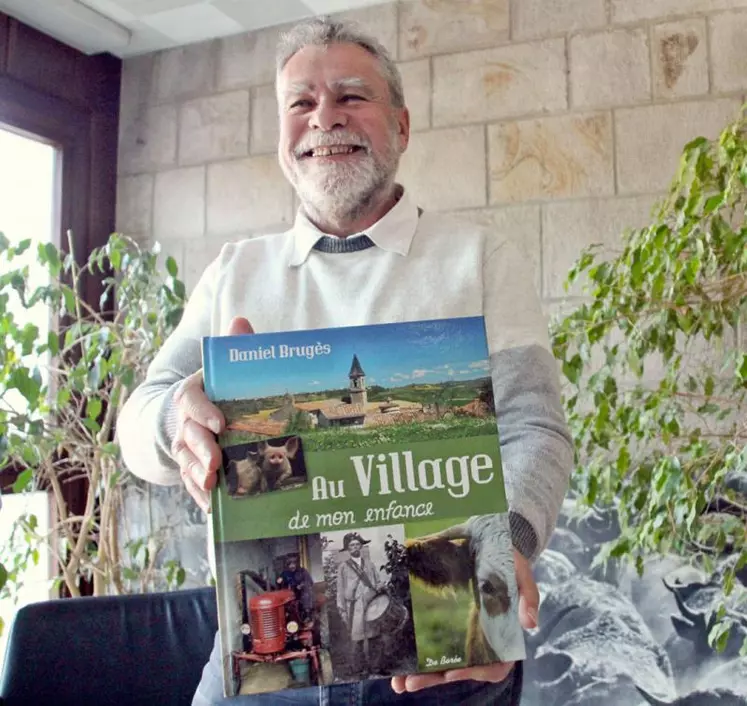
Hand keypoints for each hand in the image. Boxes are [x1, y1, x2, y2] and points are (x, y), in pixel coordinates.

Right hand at [171, 316, 252, 511]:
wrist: (188, 413)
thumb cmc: (213, 388)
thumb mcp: (221, 368)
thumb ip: (231, 347)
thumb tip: (240, 321)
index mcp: (190, 394)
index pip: (190, 400)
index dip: (203, 412)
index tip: (220, 422)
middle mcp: (182, 422)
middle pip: (188, 436)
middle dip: (202, 449)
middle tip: (215, 462)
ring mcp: (183, 447)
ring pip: (187, 461)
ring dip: (198, 474)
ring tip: (212, 485)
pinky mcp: (188, 466)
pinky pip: (189, 481)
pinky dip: (199, 494)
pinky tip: (212, 505)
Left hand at [391, 549, 538, 694]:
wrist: (488, 542)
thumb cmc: (509, 561)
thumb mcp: (521, 572)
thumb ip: (528, 595)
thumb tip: (530, 623)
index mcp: (503, 635)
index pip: (494, 665)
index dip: (475, 672)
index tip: (452, 671)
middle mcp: (481, 640)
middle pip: (461, 669)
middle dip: (435, 678)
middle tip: (410, 683)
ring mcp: (461, 633)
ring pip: (443, 662)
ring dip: (421, 674)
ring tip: (398, 681)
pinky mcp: (445, 621)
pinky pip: (431, 643)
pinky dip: (414, 653)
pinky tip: (397, 661)